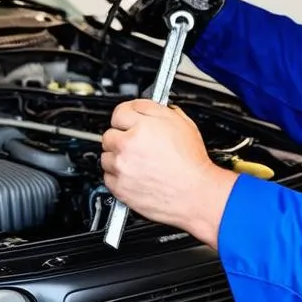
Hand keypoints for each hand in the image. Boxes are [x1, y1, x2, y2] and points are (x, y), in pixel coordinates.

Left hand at [100, 101, 237, 248]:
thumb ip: (160, 111)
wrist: (195, 194)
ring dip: (117, 157)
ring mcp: (121, 167)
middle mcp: (127, 145)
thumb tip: (148, 108)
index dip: (127, 115)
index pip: (120, 111)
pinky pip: (108, 177)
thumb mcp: (184, 125)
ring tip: (138, 162)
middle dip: (121, 137)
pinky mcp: (118, 187)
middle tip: (136, 144)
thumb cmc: (192, 164)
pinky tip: (135, 175)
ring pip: (106, 156)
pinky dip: (118, 176)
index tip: (129, 120)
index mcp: (142, 127)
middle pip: (109, 134)